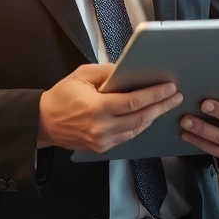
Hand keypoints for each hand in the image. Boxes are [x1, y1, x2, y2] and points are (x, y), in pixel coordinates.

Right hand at [37, 64, 182, 152]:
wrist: (43, 123)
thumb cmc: (61, 96)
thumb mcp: (82, 75)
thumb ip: (108, 72)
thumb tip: (130, 71)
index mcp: (97, 108)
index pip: (133, 102)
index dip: (154, 95)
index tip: (169, 87)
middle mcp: (101, 128)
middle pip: (140, 118)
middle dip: (161, 106)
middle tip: (176, 96)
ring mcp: (102, 141)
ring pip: (136, 130)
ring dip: (153, 116)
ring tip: (166, 104)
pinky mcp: (102, 148)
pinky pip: (127, 136)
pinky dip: (140, 126)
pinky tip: (149, 116)